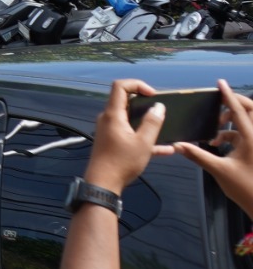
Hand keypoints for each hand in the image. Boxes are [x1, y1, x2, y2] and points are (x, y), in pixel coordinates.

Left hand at [87, 77, 171, 191]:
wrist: (103, 184)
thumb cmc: (122, 162)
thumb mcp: (143, 143)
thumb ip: (152, 123)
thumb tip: (159, 107)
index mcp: (113, 114)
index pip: (120, 86)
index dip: (137, 84)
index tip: (153, 95)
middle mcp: (108, 119)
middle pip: (124, 101)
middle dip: (144, 102)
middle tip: (160, 110)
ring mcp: (109, 130)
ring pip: (129, 119)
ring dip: (146, 121)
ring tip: (164, 127)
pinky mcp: (112, 142)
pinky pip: (130, 134)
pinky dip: (144, 138)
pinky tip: (165, 149)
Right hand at [175, 80, 252, 218]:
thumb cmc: (245, 187)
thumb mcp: (219, 170)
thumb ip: (198, 155)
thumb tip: (177, 145)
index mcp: (251, 138)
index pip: (239, 111)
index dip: (228, 95)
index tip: (220, 83)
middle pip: (251, 111)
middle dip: (235, 104)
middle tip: (218, 106)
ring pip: (249, 122)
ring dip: (233, 119)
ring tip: (216, 128)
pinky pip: (247, 133)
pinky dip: (233, 133)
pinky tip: (218, 142)